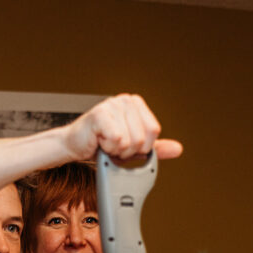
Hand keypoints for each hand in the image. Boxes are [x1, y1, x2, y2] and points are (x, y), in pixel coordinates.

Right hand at [64, 93, 182, 163]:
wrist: (74, 146)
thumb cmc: (101, 145)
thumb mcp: (133, 148)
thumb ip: (155, 148)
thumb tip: (177, 149)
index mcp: (136, 104)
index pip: (154, 131)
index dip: (142, 147)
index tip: (126, 146)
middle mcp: (125, 100)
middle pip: (142, 138)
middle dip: (127, 151)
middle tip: (113, 146)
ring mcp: (112, 105)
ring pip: (130, 141)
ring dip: (116, 151)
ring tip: (106, 144)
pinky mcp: (100, 114)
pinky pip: (117, 140)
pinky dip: (107, 148)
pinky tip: (99, 142)